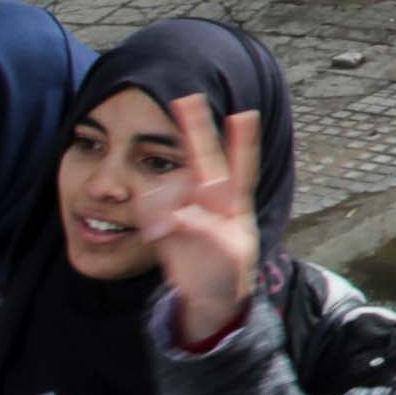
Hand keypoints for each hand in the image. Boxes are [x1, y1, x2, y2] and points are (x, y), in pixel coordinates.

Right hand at [151, 100, 267, 347]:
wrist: (209, 296)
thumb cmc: (229, 274)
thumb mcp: (230, 258)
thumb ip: (208, 234)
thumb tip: (182, 217)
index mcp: (234, 204)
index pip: (240, 167)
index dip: (242, 142)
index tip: (246, 115)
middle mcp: (209, 198)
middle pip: (202, 156)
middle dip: (194, 127)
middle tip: (189, 98)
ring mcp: (185, 206)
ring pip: (167, 185)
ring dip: (163, 202)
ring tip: (166, 231)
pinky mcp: (163, 220)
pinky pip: (148, 206)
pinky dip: (149, 218)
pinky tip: (156, 235)